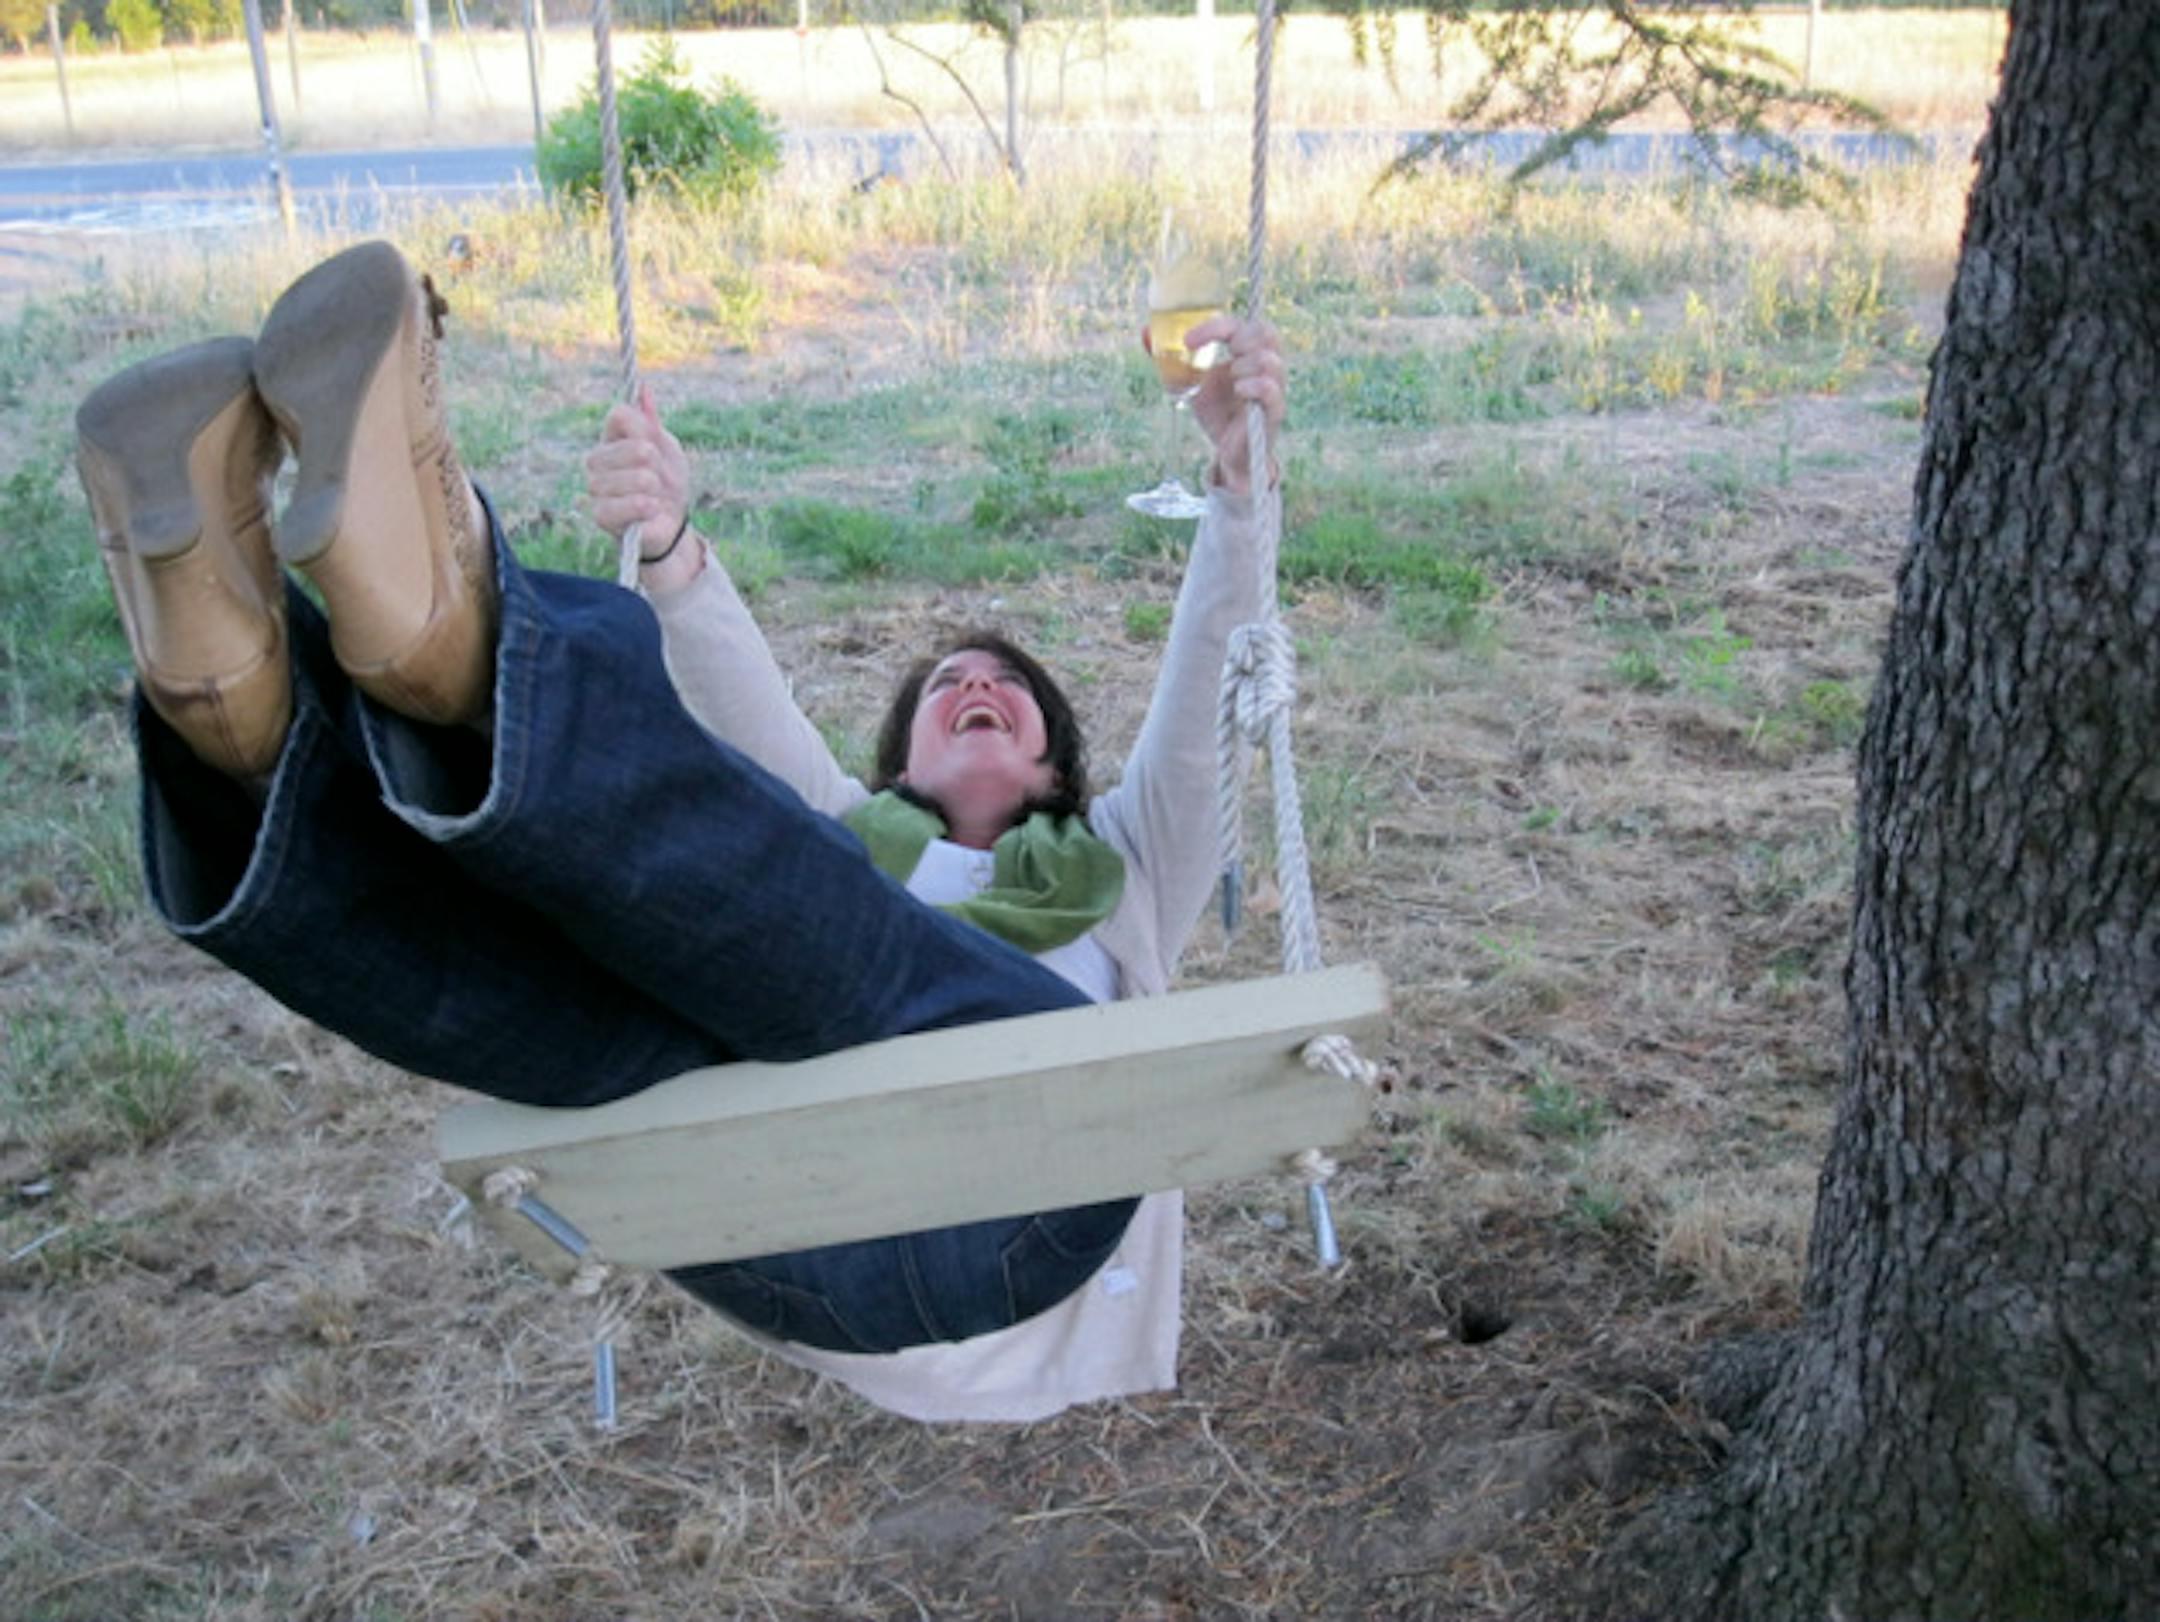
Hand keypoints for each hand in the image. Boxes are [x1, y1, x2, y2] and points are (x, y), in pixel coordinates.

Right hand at [586, 384, 689, 552]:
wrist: (671, 524)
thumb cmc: (667, 483)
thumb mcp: (667, 449)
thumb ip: (651, 423)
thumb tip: (643, 389)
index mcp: (611, 438)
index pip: (620, 415)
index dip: (646, 431)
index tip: (656, 447)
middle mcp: (597, 460)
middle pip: (635, 447)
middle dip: (659, 466)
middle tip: (660, 479)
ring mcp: (595, 487)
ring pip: (635, 477)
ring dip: (656, 489)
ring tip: (656, 497)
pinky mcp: (599, 514)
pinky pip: (625, 504)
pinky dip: (646, 507)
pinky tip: (650, 509)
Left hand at [1153, 315, 1285, 495]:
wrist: (1229, 452)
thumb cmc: (1216, 412)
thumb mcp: (1188, 382)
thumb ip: (1170, 359)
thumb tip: (1144, 333)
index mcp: (1248, 352)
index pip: (1240, 324)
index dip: (1214, 327)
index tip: (1187, 342)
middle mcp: (1266, 365)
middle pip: (1265, 332)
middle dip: (1239, 339)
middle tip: (1225, 356)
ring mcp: (1274, 387)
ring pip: (1267, 360)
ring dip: (1243, 367)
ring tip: (1233, 383)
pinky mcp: (1274, 411)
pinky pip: (1269, 388)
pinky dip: (1252, 386)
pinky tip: (1239, 392)